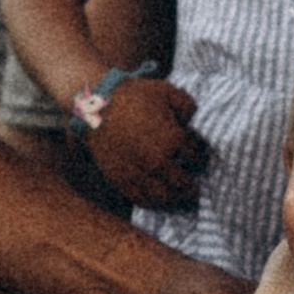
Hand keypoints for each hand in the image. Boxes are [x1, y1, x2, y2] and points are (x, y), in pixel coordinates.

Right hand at [86, 73, 205, 208]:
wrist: (96, 106)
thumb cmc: (132, 95)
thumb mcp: (166, 91)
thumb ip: (187, 106)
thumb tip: (191, 121)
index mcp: (173, 140)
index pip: (195, 157)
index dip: (198, 156)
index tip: (197, 157)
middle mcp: (158, 162)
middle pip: (183, 184)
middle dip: (191, 186)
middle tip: (195, 189)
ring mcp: (139, 173)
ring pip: (164, 197)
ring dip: (174, 199)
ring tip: (178, 197)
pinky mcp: (121, 180)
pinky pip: (141, 199)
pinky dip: (152, 203)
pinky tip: (156, 199)